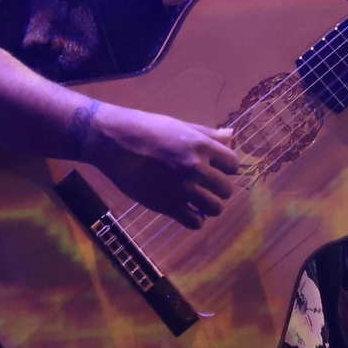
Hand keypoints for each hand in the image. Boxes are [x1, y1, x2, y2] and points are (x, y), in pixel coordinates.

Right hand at [76, 102, 239, 229]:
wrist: (114, 143)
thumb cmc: (147, 129)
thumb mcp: (179, 125)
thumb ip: (206, 134)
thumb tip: (231, 137)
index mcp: (201, 146)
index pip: (233, 164)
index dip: (227, 167)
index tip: (217, 168)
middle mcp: (196, 168)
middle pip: (226, 189)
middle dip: (219, 188)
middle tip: (207, 185)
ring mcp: (182, 189)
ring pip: (215, 208)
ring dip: (210, 205)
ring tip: (200, 200)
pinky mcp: (167, 206)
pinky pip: (194, 222)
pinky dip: (195, 219)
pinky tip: (187, 211)